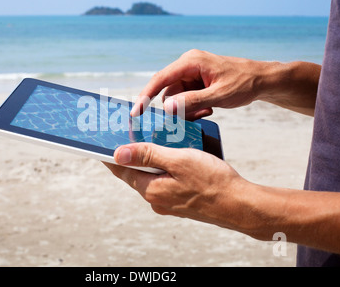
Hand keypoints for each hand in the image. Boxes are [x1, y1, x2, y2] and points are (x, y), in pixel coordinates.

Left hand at [103, 142, 250, 230]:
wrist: (239, 205)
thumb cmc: (212, 181)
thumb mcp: (178, 161)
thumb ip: (148, 155)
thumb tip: (119, 153)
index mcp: (151, 189)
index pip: (121, 171)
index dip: (109, 155)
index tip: (100, 143)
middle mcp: (156, 199)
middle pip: (136, 173)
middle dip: (132, 154)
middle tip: (128, 135)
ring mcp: (168, 202)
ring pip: (152, 175)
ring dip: (150, 159)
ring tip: (153, 142)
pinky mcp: (180, 201)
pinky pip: (165, 181)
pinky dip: (164, 167)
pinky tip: (173, 156)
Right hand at [130, 49, 272, 119]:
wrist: (261, 80)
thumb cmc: (244, 83)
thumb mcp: (219, 95)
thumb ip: (192, 102)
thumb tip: (167, 108)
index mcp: (191, 62)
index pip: (160, 79)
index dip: (145, 96)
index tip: (135, 112)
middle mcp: (187, 65)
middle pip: (168, 91)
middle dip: (177, 107)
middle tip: (200, 113)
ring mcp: (190, 73)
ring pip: (175, 97)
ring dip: (187, 109)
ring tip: (208, 109)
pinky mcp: (195, 81)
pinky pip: (184, 98)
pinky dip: (192, 107)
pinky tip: (209, 107)